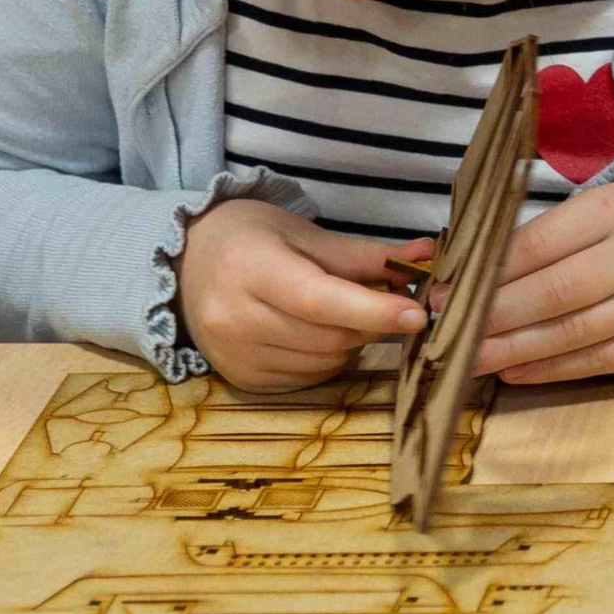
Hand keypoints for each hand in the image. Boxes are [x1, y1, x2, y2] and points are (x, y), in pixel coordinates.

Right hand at [177, 198, 432, 393]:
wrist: (186, 264)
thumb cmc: (250, 239)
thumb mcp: (303, 233)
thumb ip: (365, 254)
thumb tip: (427, 254)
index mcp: (250, 268)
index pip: (319, 300)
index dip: (372, 310)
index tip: (417, 313)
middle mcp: (234, 317)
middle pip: (329, 337)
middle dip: (369, 323)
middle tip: (385, 302)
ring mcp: (235, 355)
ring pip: (324, 363)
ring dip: (350, 343)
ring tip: (340, 313)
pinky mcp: (242, 381)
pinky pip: (307, 379)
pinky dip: (326, 359)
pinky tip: (314, 333)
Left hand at [468, 182, 613, 383]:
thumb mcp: (593, 215)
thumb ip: (539, 238)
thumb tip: (469, 271)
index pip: (540, 243)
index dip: (490, 272)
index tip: (448, 290)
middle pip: (555, 292)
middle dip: (494, 315)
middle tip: (449, 329)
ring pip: (572, 333)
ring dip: (514, 349)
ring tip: (471, 357)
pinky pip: (596, 362)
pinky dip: (549, 369)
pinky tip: (514, 370)